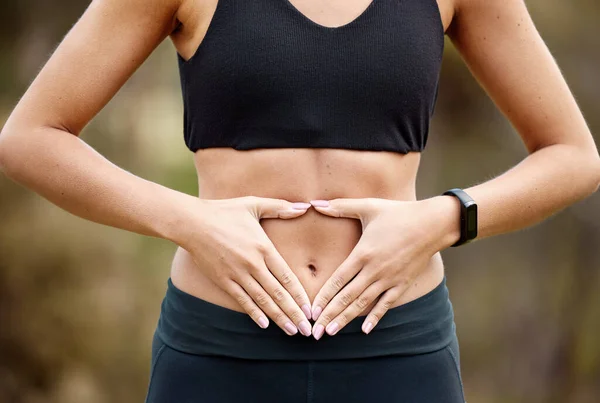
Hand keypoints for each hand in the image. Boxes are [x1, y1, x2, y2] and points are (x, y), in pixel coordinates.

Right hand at [176, 196, 313, 336]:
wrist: (192, 223)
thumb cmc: (224, 211)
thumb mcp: (254, 204)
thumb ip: (280, 207)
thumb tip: (305, 207)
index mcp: (263, 247)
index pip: (287, 276)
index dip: (300, 295)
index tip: (311, 309)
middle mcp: (252, 264)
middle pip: (278, 294)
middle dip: (294, 313)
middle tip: (307, 330)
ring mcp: (237, 274)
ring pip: (262, 301)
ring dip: (278, 318)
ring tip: (292, 331)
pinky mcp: (223, 280)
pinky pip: (242, 300)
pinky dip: (254, 313)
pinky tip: (264, 325)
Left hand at [308, 196, 458, 338]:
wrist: (432, 224)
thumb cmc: (398, 213)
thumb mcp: (368, 206)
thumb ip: (340, 206)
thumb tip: (314, 203)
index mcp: (363, 253)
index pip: (338, 280)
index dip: (324, 297)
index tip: (311, 311)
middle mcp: (374, 270)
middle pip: (347, 297)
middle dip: (330, 315)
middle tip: (315, 333)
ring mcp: (389, 279)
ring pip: (363, 304)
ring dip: (346, 319)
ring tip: (330, 333)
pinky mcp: (402, 284)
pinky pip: (386, 304)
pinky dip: (375, 317)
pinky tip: (365, 330)